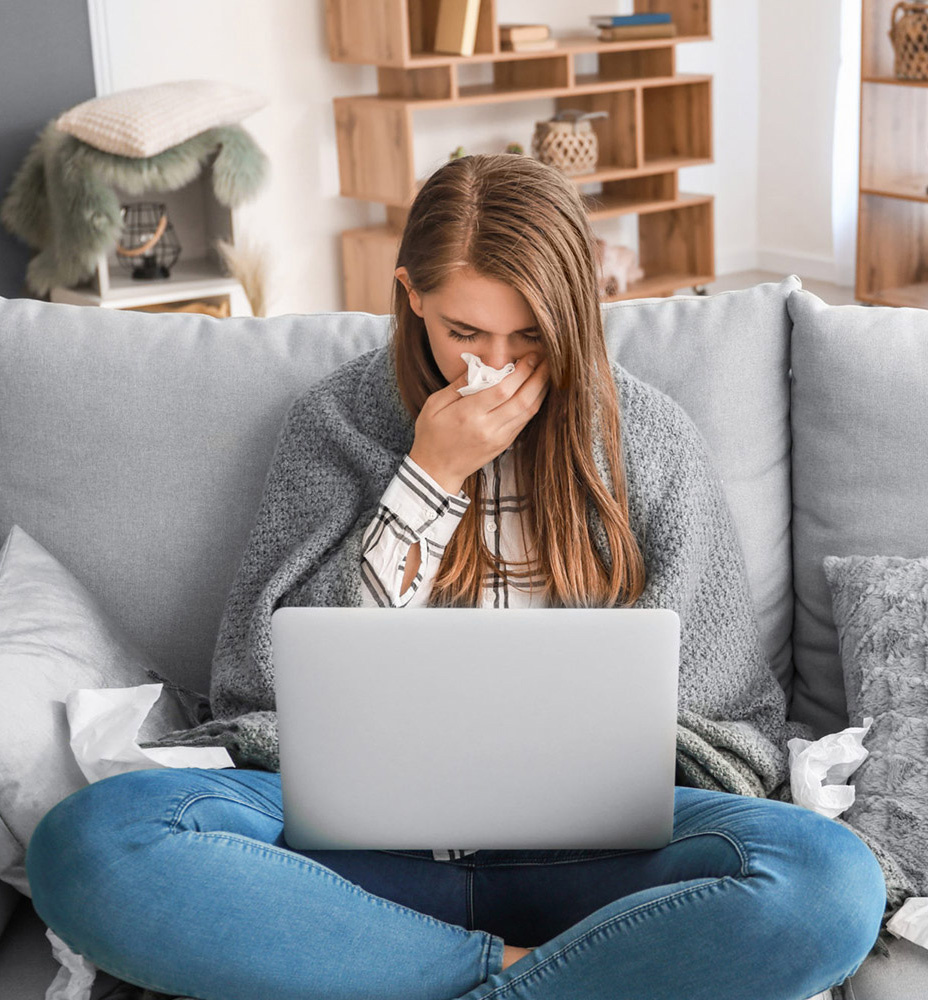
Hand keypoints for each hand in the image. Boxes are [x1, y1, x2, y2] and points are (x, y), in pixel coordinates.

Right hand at [408, 353, 549, 494]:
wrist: (436, 471)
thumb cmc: (431, 435)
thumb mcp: (435, 404)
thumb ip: (458, 384)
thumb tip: (480, 365)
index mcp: (469, 415)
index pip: (503, 390)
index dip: (521, 371)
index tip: (529, 356)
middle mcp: (488, 428)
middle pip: (522, 400)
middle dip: (538, 377)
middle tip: (547, 358)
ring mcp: (499, 438)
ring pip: (529, 411)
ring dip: (541, 390)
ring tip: (547, 371)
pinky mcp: (505, 444)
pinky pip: (525, 421)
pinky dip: (534, 403)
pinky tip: (537, 390)